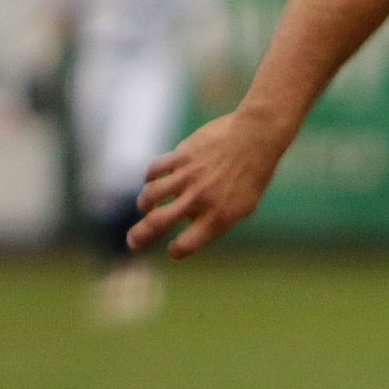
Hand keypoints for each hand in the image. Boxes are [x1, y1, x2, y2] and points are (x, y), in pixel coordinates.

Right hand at [129, 109, 287, 258]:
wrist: (255, 138)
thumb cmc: (253, 174)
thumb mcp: (243, 205)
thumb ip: (217, 217)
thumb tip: (191, 223)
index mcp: (217, 217)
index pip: (186, 245)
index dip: (176, 251)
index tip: (173, 249)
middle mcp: (199, 200)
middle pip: (157, 223)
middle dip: (139, 236)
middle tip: (132, 242)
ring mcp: (188, 177)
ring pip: (150, 195)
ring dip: (144, 204)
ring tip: (145, 207)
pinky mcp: (181, 156)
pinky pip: (155, 169)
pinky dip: (149, 177)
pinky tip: (152, 181)